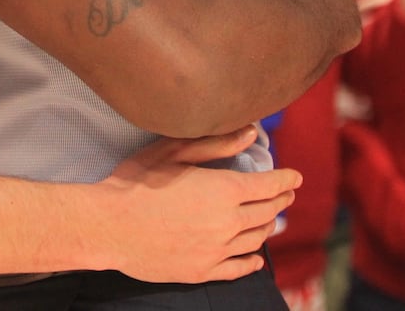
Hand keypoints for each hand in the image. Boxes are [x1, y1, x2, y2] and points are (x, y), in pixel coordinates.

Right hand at [96, 127, 298, 282]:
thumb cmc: (135, 183)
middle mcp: (228, 223)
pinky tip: (256, 258)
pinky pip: (238, 267)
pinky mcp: (203, 270)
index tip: (295, 177)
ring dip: (267, 227)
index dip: (284, 179)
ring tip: (271, 219)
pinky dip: (252, 261)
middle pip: (266, 212)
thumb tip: (249, 134)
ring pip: (255, 239)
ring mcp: (217, 250)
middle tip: (285, 195)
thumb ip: (214, 144)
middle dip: (279, 201)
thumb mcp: (172, 153)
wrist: (109, 226)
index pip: (267, 185)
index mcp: (223, 191)